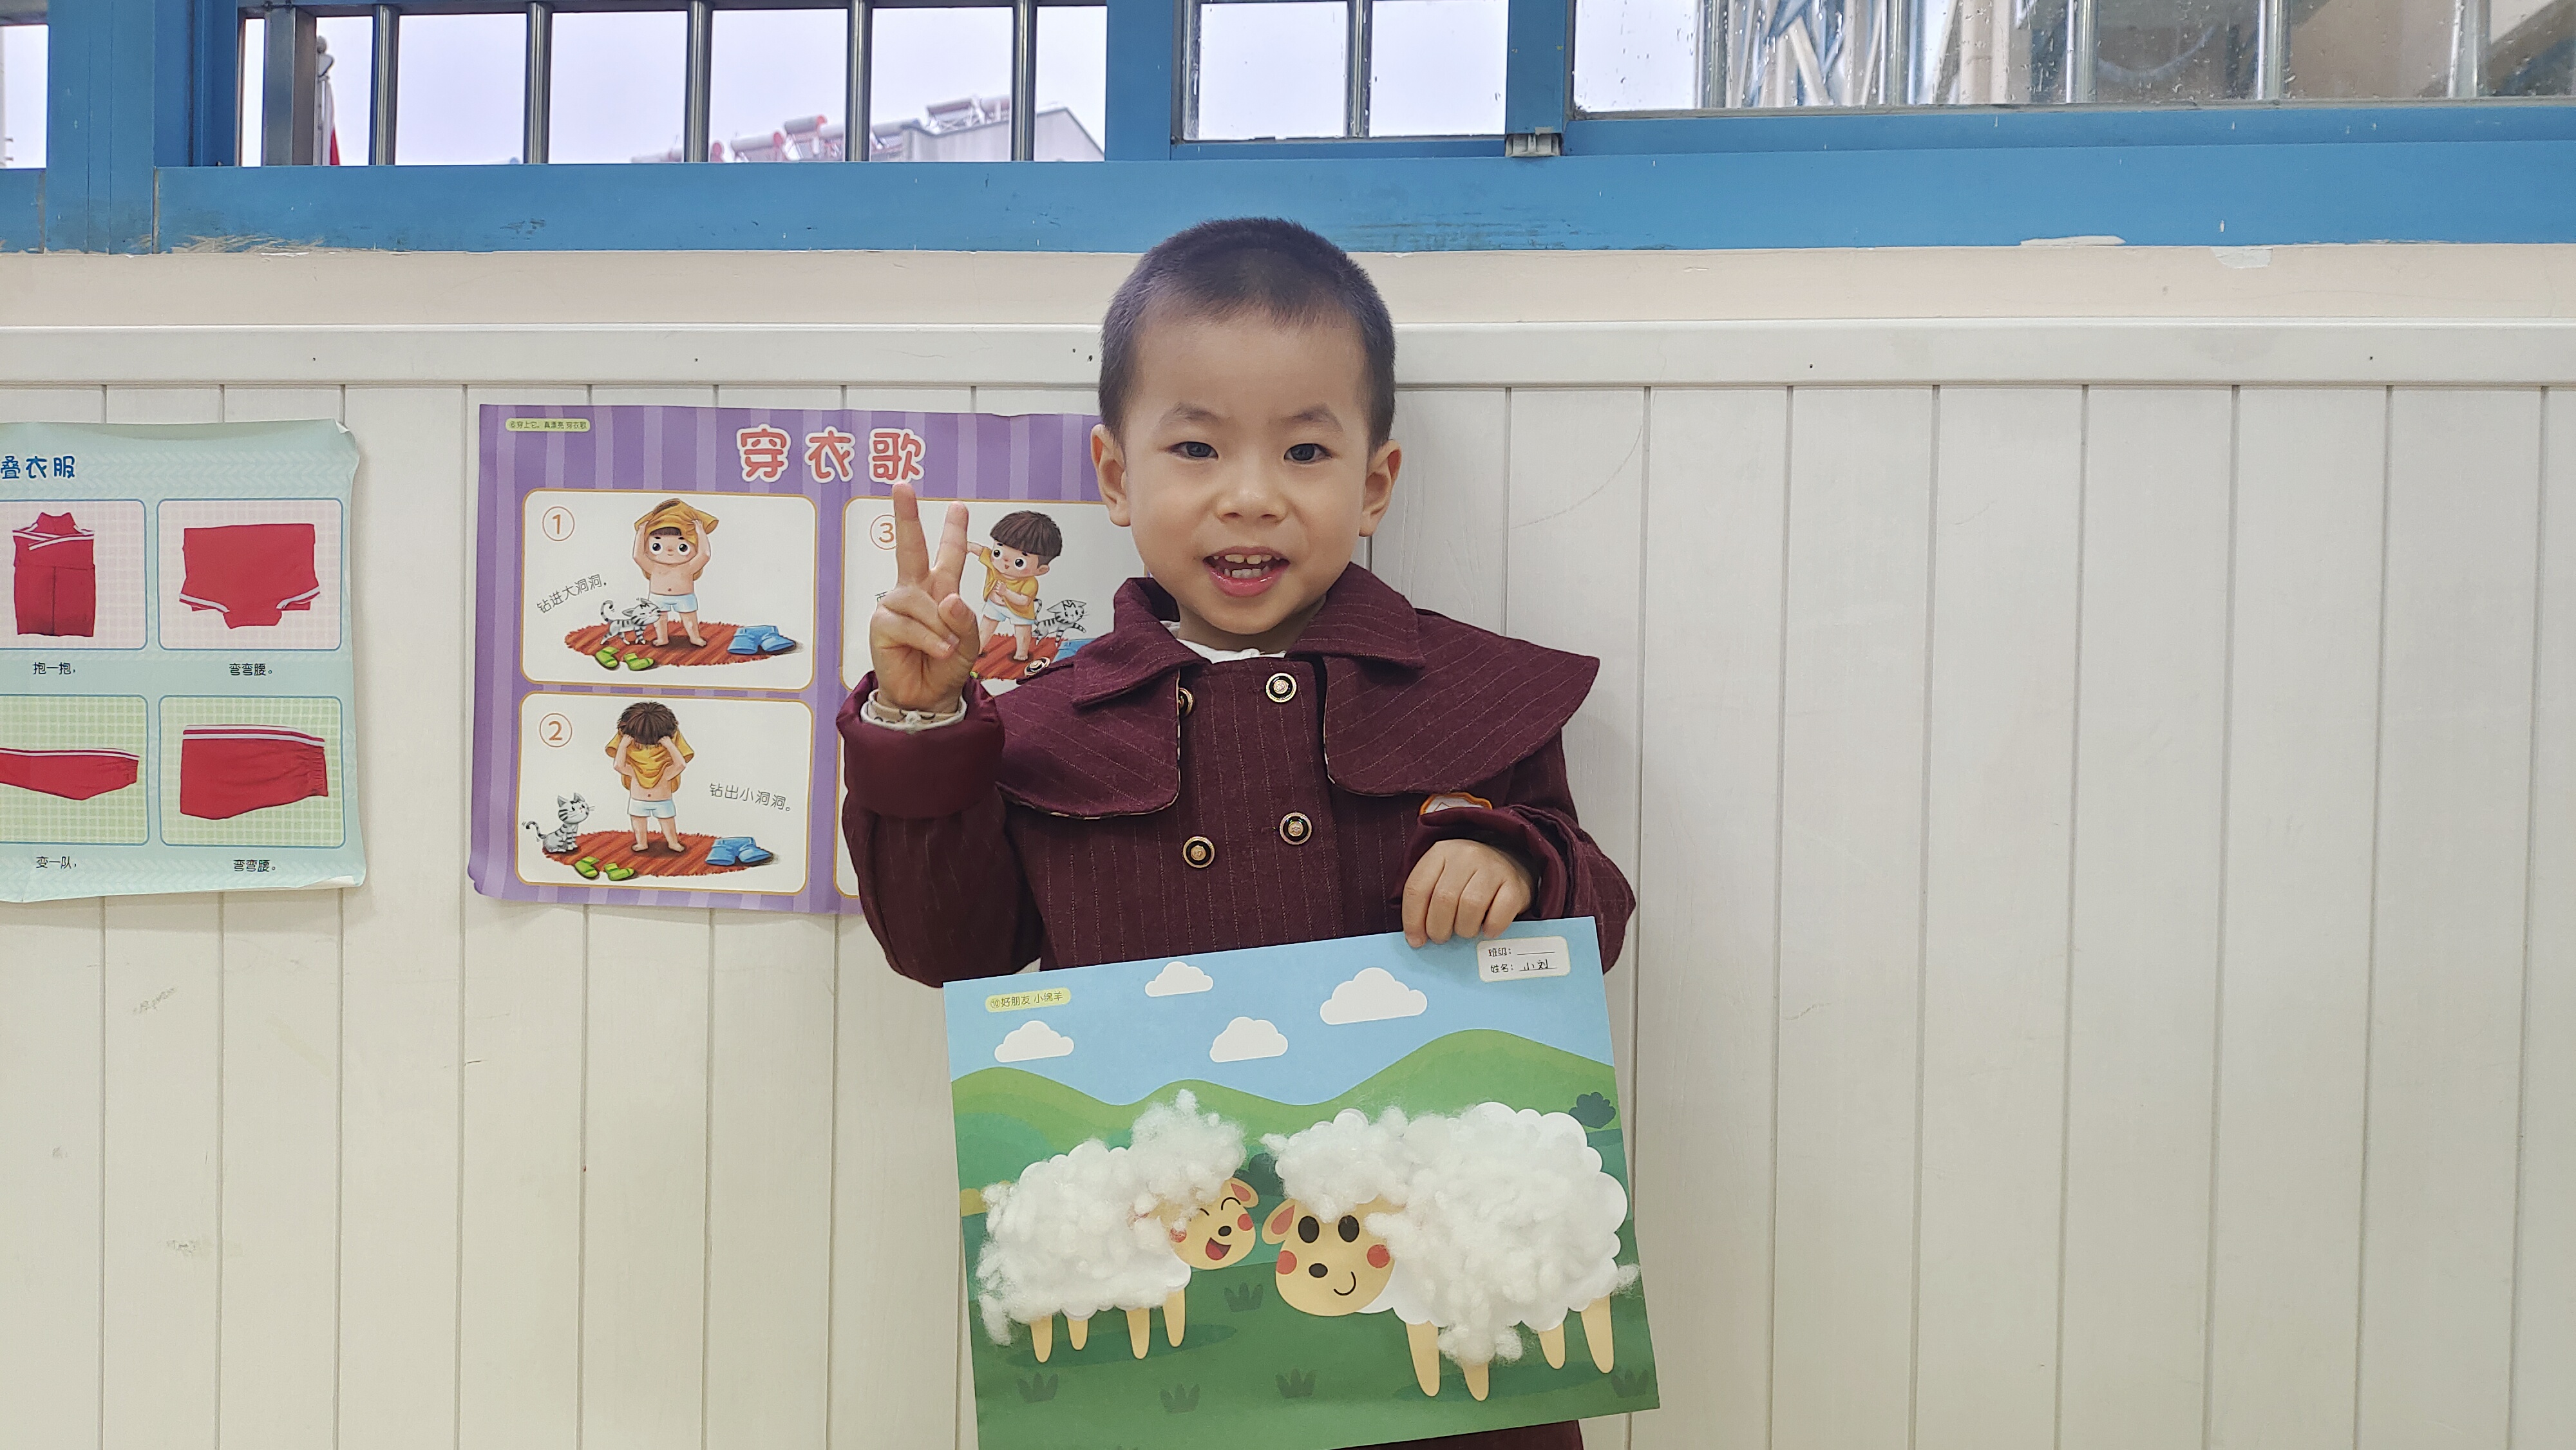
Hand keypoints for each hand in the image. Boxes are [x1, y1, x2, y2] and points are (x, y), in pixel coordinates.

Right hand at [869, 483, 978, 711]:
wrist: (928, 696)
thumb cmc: (947, 664)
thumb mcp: (968, 641)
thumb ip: (963, 619)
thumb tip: (948, 599)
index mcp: (940, 588)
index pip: (949, 555)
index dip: (953, 531)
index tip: (958, 506)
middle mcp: (916, 590)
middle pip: (909, 547)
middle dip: (906, 516)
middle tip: (901, 486)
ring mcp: (896, 605)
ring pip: (920, 601)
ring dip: (939, 627)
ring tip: (946, 646)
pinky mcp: (882, 624)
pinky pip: (908, 624)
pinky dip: (928, 638)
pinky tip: (937, 650)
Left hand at [1402, 839, 1533, 947]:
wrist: (1511, 864)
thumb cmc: (1469, 879)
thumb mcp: (1442, 878)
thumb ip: (1426, 900)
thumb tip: (1416, 938)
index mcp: (1441, 852)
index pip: (1416, 888)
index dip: (1412, 920)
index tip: (1416, 940)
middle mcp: (1466, 855)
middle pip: (1443, 899)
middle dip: (1438, 927)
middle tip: (1441, 937)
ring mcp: (1493, 867)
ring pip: (1470, 906)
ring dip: (1464, 928)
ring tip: (1465, 930)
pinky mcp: (1514, 884)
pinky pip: (1498, 915)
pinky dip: (1491, 928)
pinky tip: (1487, 929)